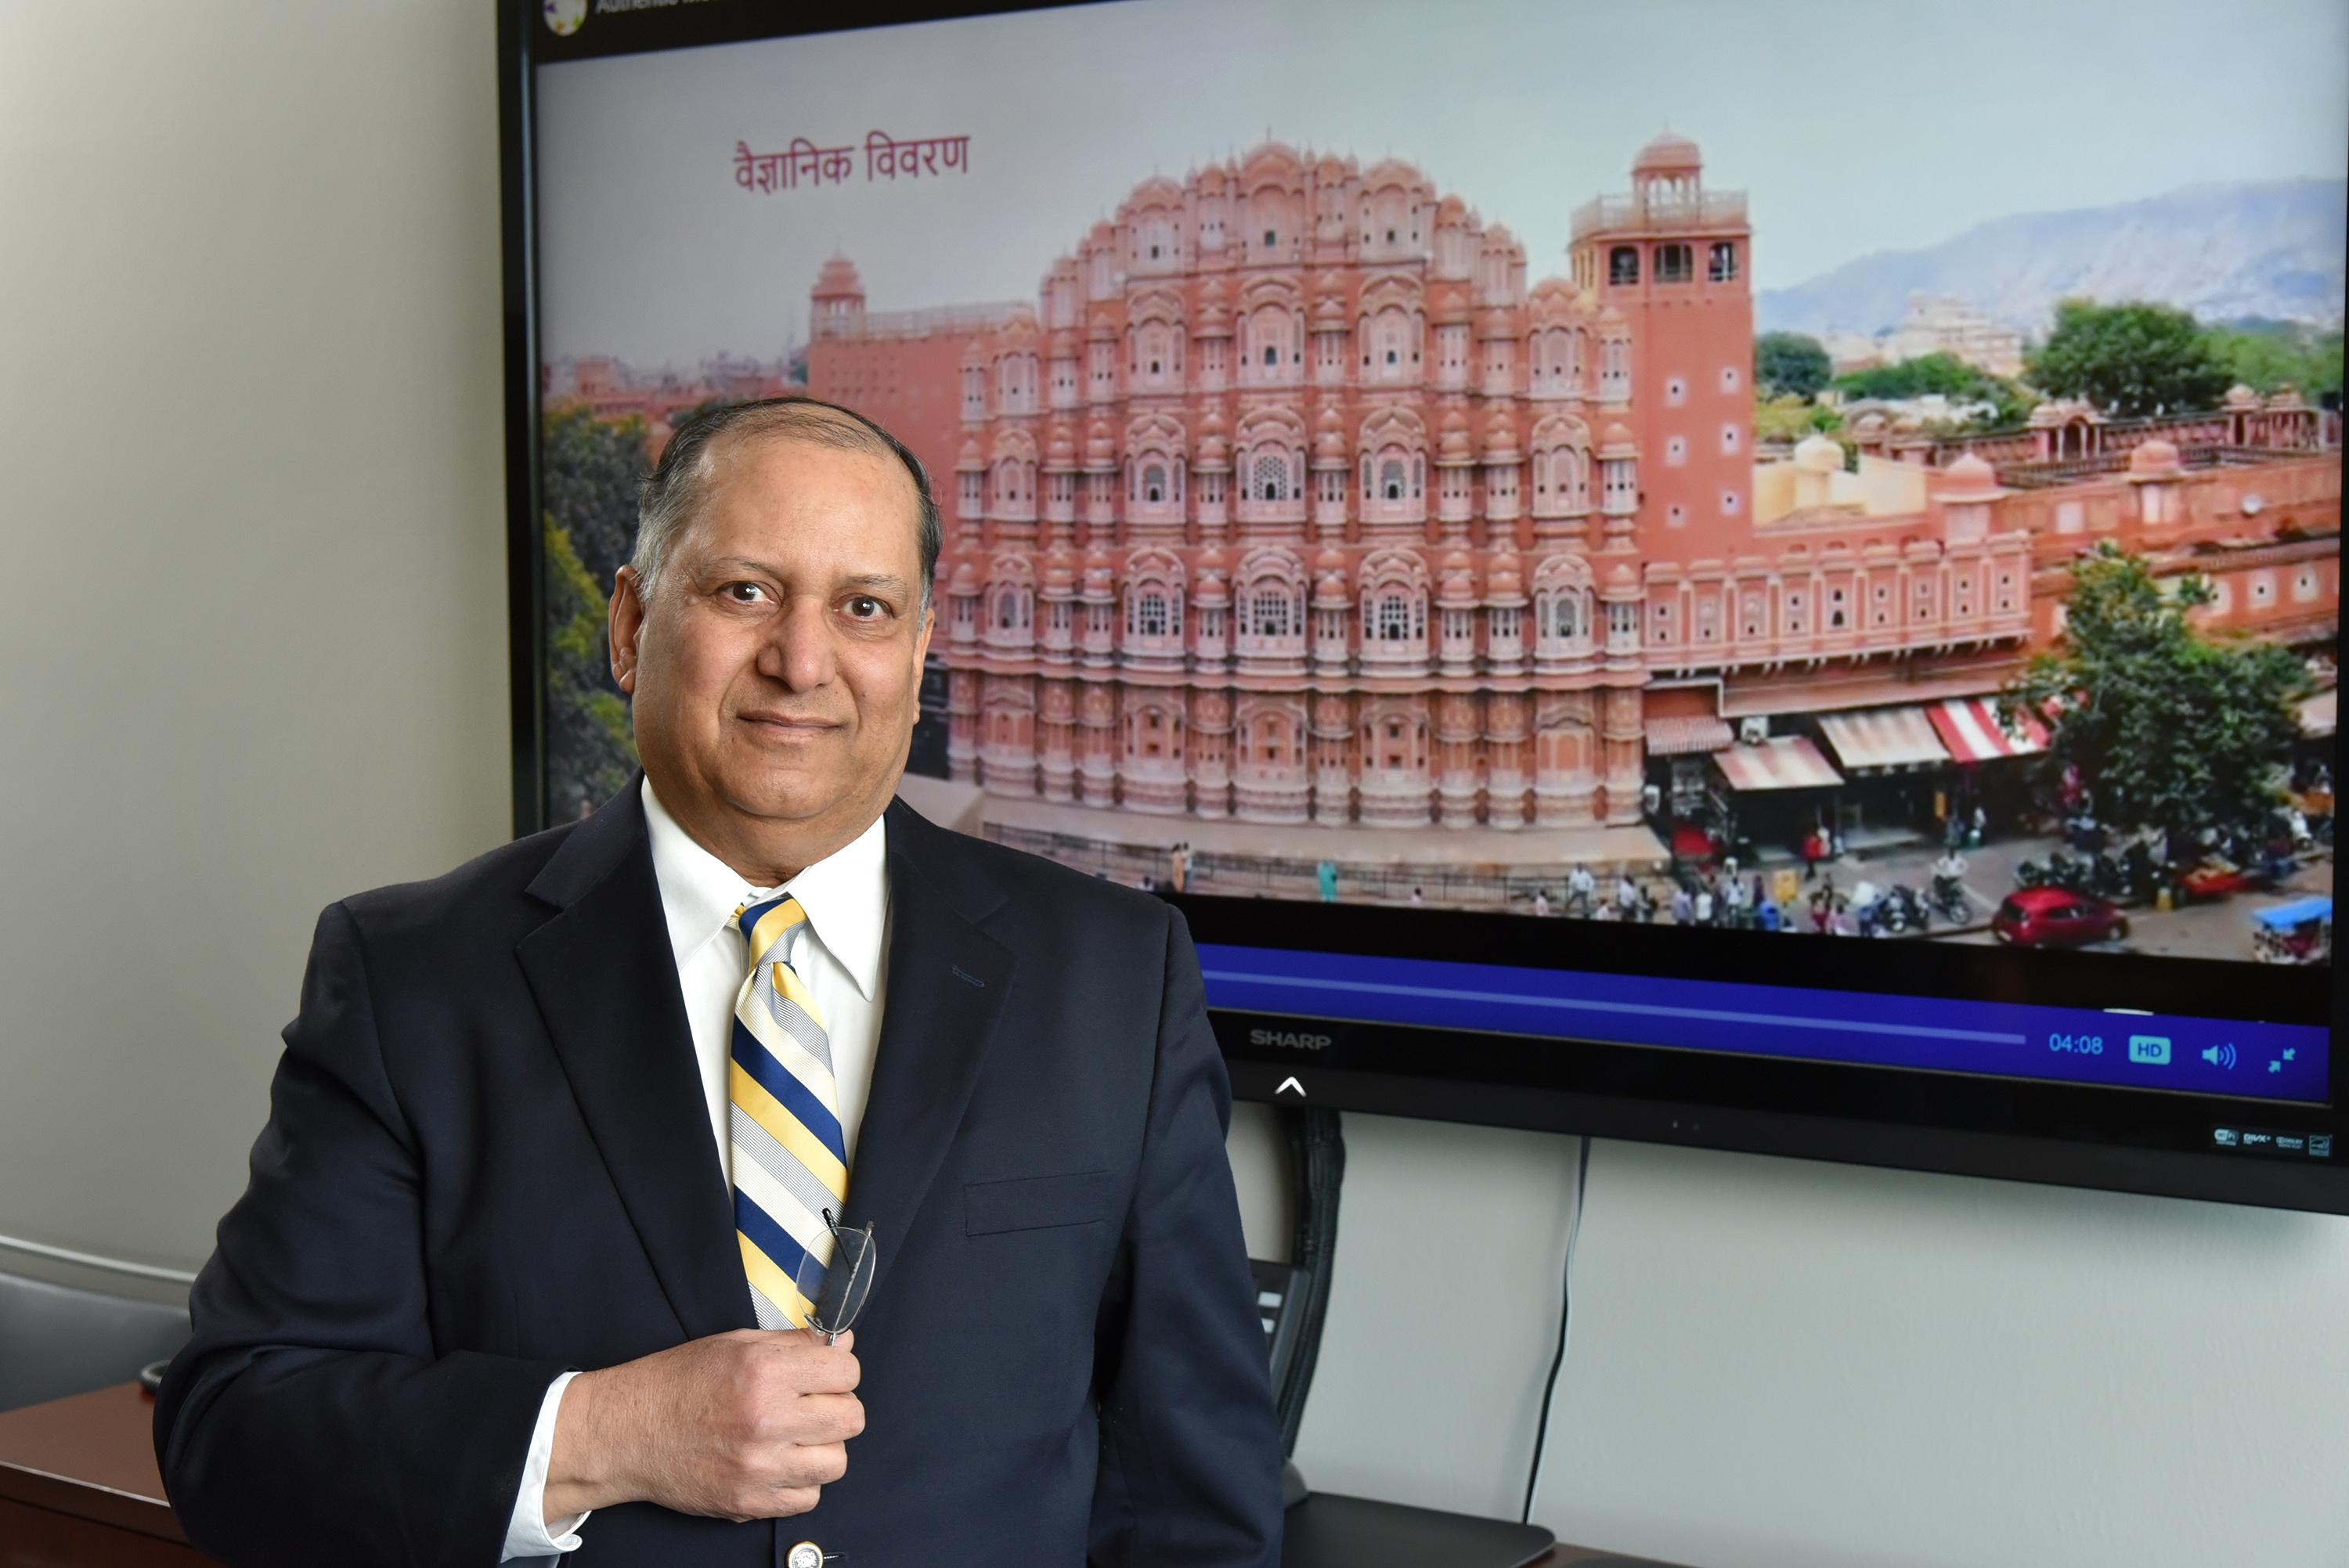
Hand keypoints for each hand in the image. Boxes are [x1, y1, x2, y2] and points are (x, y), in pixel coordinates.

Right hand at [543, 1327, 862, 1523]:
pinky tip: (779, 1463)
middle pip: (852, 1418)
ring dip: (823, 1448)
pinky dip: (800, 1482)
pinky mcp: (749, 1502)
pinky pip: (809, 1498)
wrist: (627, 1432)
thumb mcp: (735, 1343)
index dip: (840, 1370)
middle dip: (837, 1407)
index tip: (826, 1374)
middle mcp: (766, 1418)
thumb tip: (843, 1345)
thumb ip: (794, 1344)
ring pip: (837, 1462)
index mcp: (765, 1372)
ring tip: (796, 1437)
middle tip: (812, 1405)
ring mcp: (759, 1466)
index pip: (848, 1371)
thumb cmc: (676, 1383)